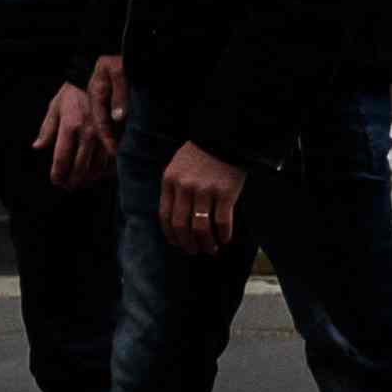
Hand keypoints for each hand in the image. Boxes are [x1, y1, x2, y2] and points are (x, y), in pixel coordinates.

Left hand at [37, 81, 112, 190]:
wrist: (97, 78)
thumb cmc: (73, 94)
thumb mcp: (55, 107)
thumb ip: (47, 129)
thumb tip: (37, 147)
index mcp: (69, 127)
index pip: (62, 158)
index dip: (58, 174)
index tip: (56, 181)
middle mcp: (88, 133)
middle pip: (80, 167)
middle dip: (72, 181)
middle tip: (67, 186)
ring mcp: (104, 135)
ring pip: (97, 166)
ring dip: (88, 178)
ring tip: (80, 182)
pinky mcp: (116, 135)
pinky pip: (111, 159)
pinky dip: (104, 170)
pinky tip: (97, 174)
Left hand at [158, 140, 245, 255]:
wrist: (224, 140)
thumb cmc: (200, 156)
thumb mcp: (177, 168)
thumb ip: (173, 190)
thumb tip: (174, 220)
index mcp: (169, 181)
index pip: (165, 216)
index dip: (171, 235)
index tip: (177, 244)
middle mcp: (184, 188)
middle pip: (181, 225)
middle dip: (187, 243)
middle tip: (194, 251)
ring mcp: (205, 191)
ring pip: (201, 227)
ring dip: (205, 243)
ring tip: (211, 249)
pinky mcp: (225, 193)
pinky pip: (222, 221)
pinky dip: (223, 234)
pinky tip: (225, 239)